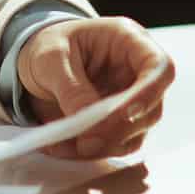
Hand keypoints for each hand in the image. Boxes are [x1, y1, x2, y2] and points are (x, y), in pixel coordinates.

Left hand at [17, 16, 175, 159]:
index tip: (126, 114)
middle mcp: (136, 72)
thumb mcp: (50, 57)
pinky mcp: (118, 125)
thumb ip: (71, 87)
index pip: (159, 67)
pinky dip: (89, 152)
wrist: (35, 62)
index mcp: (128, 41)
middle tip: (85, 142)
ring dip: (103, 146)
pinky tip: (62, 147)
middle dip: (118, 129)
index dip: (149, 93)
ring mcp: (131, 101)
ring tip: (63, 144)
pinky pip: (113, 146)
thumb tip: (89, 122)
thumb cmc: (48, 46)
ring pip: (135, 134)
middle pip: (151, 108)